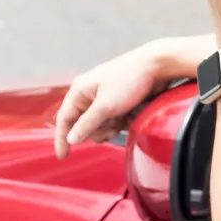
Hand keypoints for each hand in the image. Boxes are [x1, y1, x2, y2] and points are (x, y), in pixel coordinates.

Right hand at [53, 39, 192, 158]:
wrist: (158, 65)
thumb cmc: (129, 79)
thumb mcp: (106, 106)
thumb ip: (86, 125)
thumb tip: (71, 140)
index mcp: (79, 91)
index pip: (64, 119)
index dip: (62, 138)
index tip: (63, 156)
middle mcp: (88, 93)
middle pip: (83, 124)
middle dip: (97, 130)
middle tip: (111, 128)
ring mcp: (103, 97)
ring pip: (98, 124)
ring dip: (110, 127)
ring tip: (122, 121)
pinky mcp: (117, 100)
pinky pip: (111, 119)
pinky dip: (120, 122)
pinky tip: (129, 118)